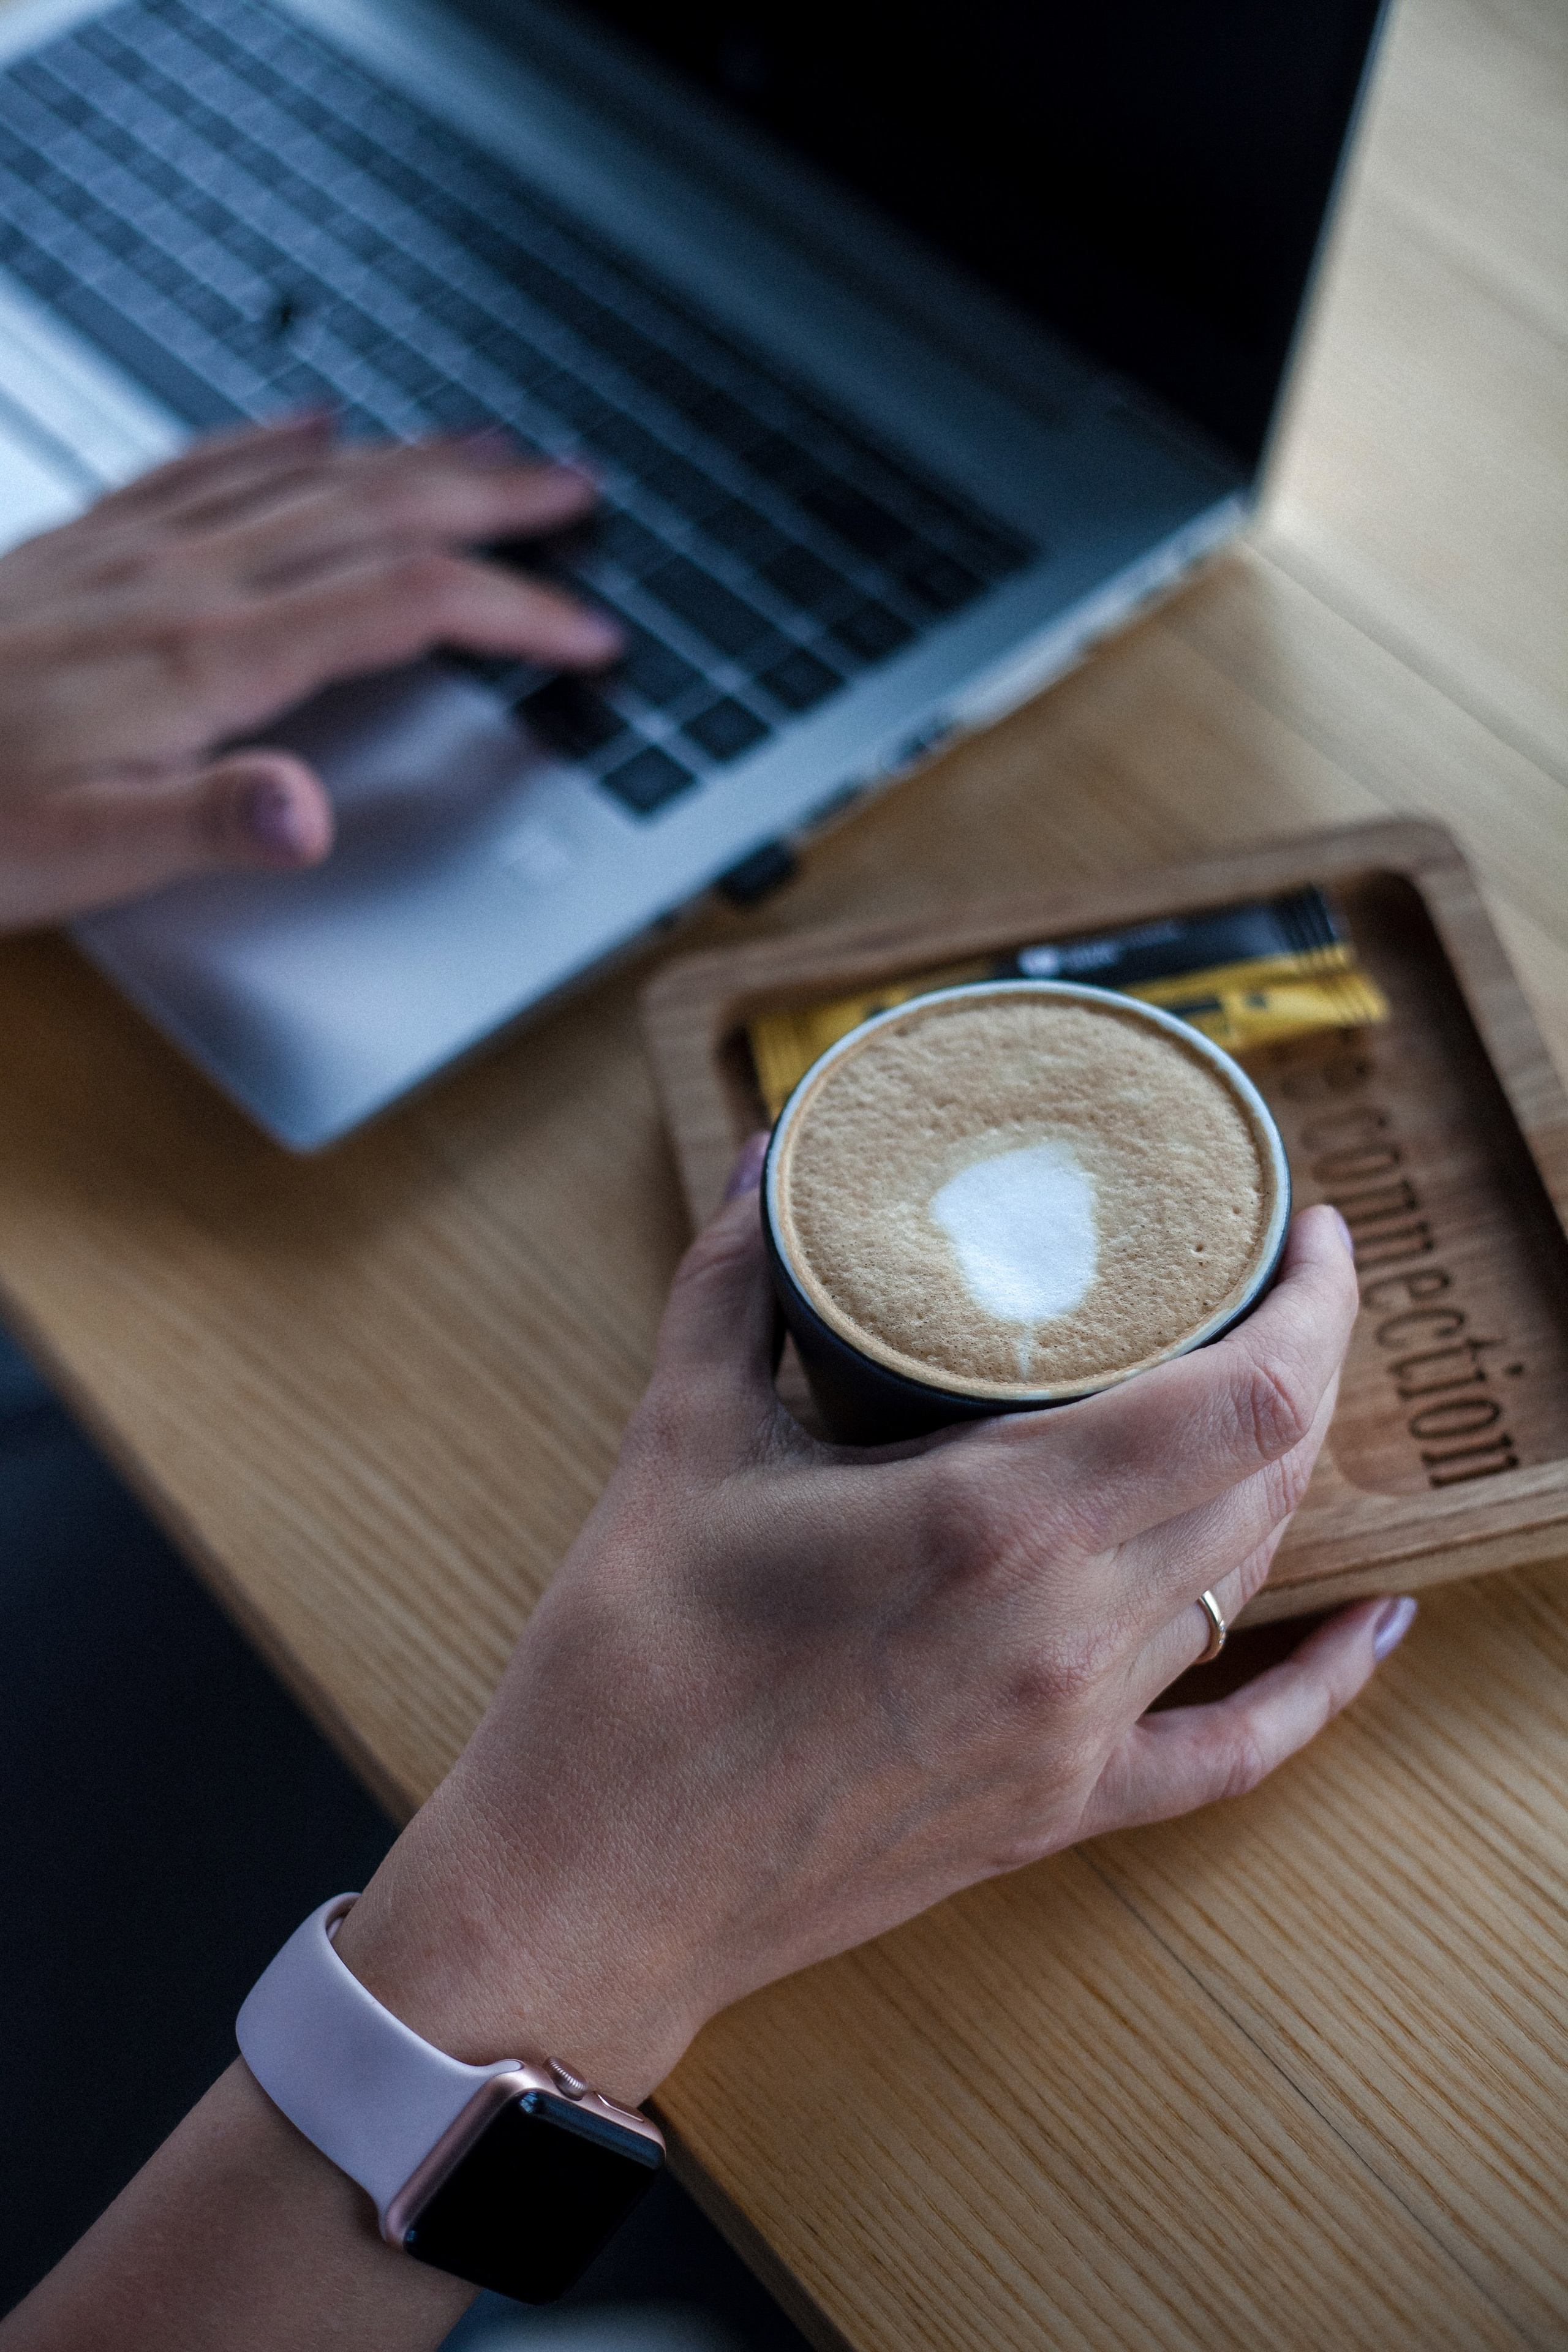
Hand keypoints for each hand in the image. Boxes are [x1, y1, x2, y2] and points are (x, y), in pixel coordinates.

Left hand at [0, 415, 619, 929]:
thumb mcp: (87, 855)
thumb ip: (211, 825)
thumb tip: (313, 813)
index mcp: (205, 659)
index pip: (401, 609)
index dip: (512, 613)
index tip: (589, 630)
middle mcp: (179, 584)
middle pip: (373, 517)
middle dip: (492, 505)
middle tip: (580, 494)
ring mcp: (132, 554)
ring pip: (305, 478)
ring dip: (412, 460)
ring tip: (491, 448)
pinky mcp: (85, 547)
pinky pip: (202, 466)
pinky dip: (275, 437)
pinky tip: (311, 420)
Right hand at [336, 1163, 1404, 2107]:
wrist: (592, 1885)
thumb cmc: (625, 1663)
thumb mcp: (679, 1441)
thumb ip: (736, 1283)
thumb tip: (767, 1156)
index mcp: (990, 1522)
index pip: (1244, 1399)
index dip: (1311, 1303)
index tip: (1303, 1232)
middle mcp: (1068, 1630)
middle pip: (1270, 1472)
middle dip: (1305, 1360)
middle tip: (1270, 1281)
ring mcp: (1076, 1732)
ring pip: (1249, 1577)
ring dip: (1277, 1471)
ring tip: (1261, 1386)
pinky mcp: (1059, 1810)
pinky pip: (1235, 1748)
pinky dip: (1321, 1682)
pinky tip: (1371, 1625)